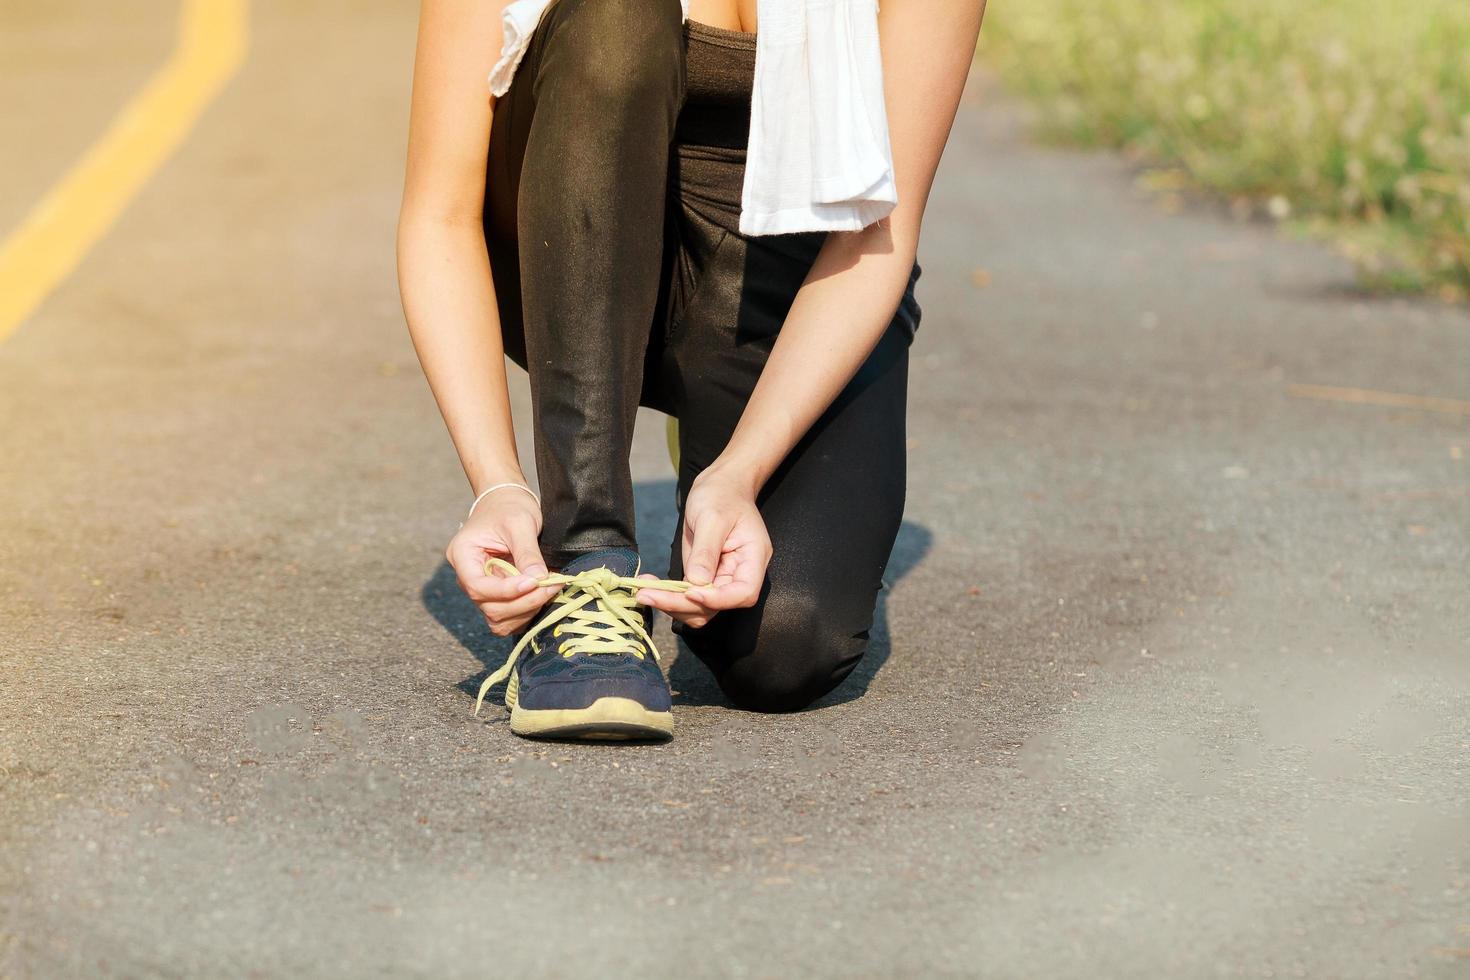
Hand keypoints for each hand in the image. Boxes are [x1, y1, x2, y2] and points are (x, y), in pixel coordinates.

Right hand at [445, 487, 559, 636]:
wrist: (506, 501)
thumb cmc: (509, 506)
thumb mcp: (520, 523)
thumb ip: (527, 552)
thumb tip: (539, 579)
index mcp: (462, 556)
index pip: (478, 586)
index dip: (506, 591)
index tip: (534, 582)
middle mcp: (467, 577)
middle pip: (490, 607)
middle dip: (523, 602)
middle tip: (552, 584)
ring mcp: (482, 589)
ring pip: (499, 619)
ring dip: (527, 610)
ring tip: (550, 588)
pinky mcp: (497, 596)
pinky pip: (509, 618)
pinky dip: (527, 612)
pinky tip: (543, 594)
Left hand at [637, 462, 770, 627]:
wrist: (720, 485)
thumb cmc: (722, 495)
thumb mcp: (712, 518)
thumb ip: (706, 551)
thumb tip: (696, 582)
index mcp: (753, 559)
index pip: (744, 593)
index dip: (718, 599)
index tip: (691, 594)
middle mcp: (739, 574)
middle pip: (717, 605)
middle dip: (682, 604)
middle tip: (648, 595)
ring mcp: (720, 577)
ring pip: (700, 608)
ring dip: (671, 604)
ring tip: (643, 592)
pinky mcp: (703, 576)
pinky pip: (687, 596)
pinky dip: (667, 595)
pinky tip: (646, 586)